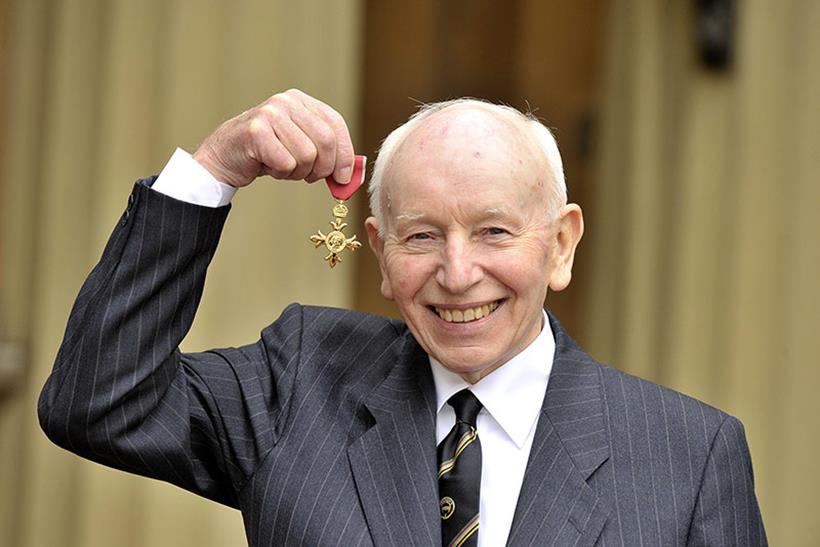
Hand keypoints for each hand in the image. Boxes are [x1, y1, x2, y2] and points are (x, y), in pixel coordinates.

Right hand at [192, 89, 354, 187]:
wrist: (224, 157)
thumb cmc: (267, 154)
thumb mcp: (300, 148)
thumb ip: (326, 154)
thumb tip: (351, 175)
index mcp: (301, 101)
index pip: (336, 124)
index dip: (344, 154)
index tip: (343, 177)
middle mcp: (286, 101)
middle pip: (326, 141)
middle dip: (323, 168)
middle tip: (309, 178)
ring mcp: (270, 113)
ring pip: (307, 155)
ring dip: (298, 172)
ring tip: (282, 167)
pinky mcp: (256, 131)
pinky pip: (286, 163)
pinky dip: (281, 173)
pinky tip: (268, 166)